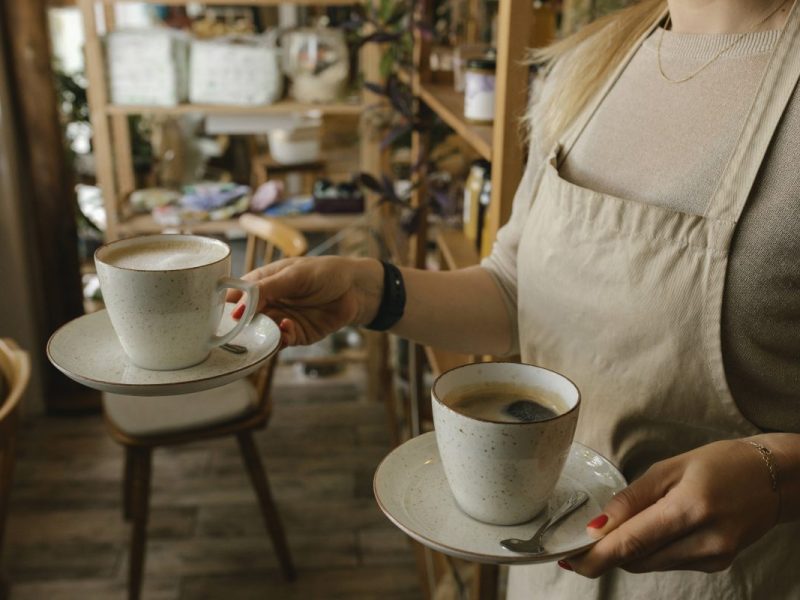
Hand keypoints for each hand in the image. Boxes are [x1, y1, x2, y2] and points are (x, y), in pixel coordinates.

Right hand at [226, 256, 382, 346]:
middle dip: (242, 326)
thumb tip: (237, 308)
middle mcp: (268, 302)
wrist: (357, 289)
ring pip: (261, 333)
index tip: (226, 316)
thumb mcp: (294, 276)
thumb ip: (266, 290)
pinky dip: (280, 339)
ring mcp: (281, 319)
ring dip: (262, 334)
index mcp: (263, 282)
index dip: (228, 306)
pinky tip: (287, 328)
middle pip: (244, 319)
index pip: (236, 295)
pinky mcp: (295, 334)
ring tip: (270, 327)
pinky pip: (280, 341)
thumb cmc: (326, 273)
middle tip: (241, 330)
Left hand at [564, 439, 779, 576]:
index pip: (631, 543)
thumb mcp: (670, 468)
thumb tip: (597, 526)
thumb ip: (631, 499)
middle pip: (637, 560)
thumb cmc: (720, 463)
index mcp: (689, 510)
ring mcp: (713, 557)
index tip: (568, 559)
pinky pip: (668, 562)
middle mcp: (704, 542)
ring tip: (616, 530)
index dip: (596, 556)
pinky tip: (650, 531)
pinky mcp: (716, 564)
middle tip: (580, 543)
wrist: (773, 479)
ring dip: (627, 552)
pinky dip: (650, 551)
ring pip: (650, 564)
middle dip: (606, 554)